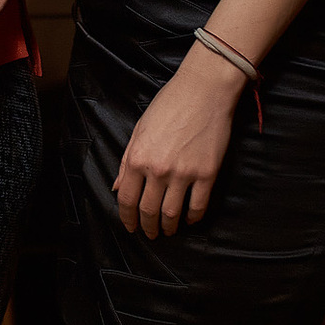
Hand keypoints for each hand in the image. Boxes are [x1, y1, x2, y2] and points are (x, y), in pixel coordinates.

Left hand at [114, 42, 244, 238]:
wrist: (204, 90)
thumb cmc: (169, 105)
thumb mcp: (139, 130)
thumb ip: (127, 161)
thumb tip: (116, 187)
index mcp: (137, 158)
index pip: (126, 199)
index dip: (127, 217)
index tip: (130, 226)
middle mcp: (158, 169)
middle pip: (149, 210)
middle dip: (147, 227)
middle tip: (150, 234)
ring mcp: (184, 173)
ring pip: (173, 214)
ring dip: (169, 227)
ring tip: (168, 230)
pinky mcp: (207, 173)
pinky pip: (198, 205)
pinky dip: (193, 217)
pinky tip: (189, 219)